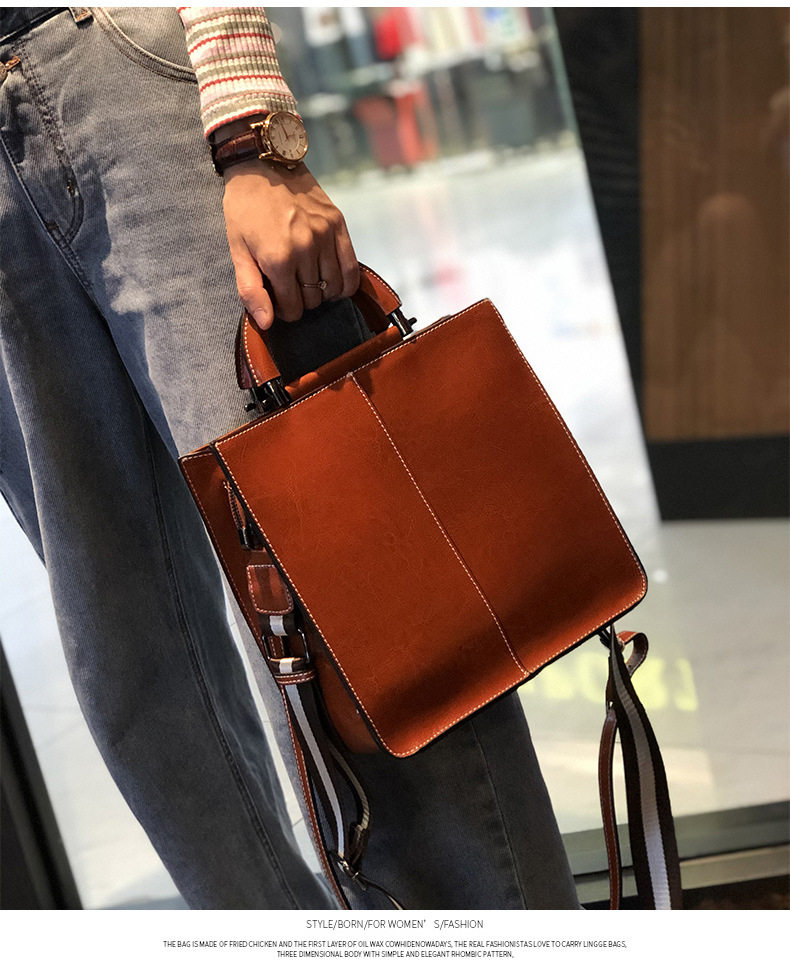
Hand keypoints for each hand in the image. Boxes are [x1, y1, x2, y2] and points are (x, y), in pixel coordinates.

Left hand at [221, 160, 358, 328]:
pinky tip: (334, 285)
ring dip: (322, 292)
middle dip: (302, 300)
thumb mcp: (237, 250)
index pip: (292, 308)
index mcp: (278, 259)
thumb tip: (267, 323)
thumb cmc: (245, 208)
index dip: (285, 311)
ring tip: (310, 282)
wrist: (262, 164)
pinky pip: (351, 268)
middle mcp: (305, 249)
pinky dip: (345, 283)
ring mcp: (325, 236)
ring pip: (332, 287)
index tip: (280, 301)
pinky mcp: (338, 224)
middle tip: (292, 287)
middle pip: (313, 299)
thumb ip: (251, 289)